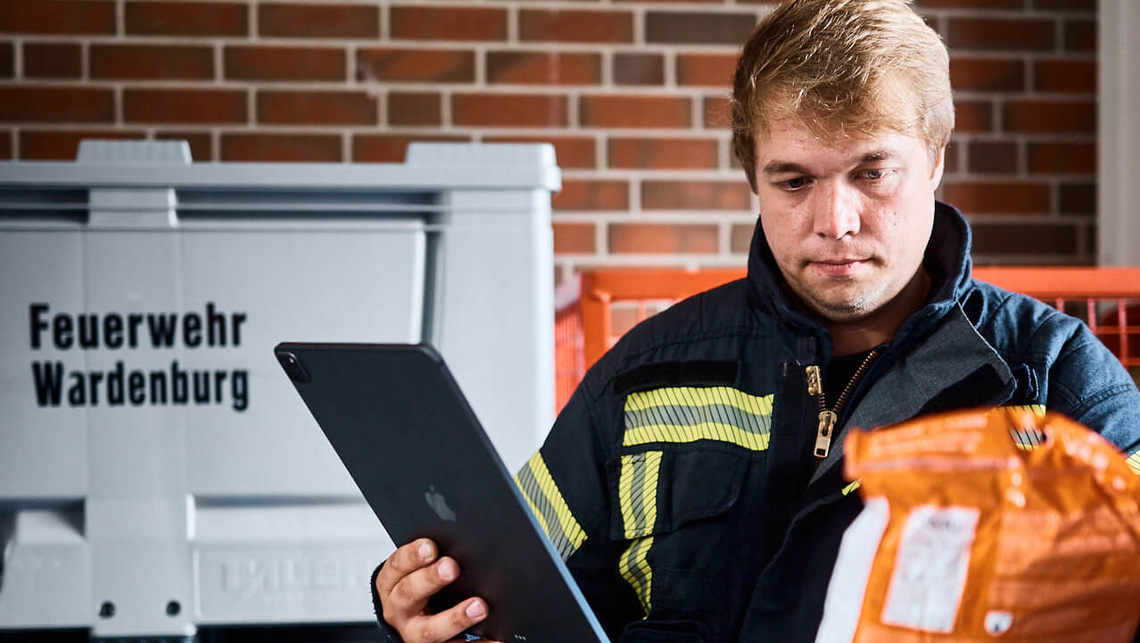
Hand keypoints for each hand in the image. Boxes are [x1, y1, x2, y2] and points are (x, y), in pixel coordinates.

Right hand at [375, 538, 498, 642]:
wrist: (409, 623)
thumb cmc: (415, 589)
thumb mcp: (411, 572)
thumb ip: (428, 558)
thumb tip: (457, 543)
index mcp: (391, 584)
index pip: (397, 567)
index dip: (412, 556)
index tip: (430, 546)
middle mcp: (399, 610)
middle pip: (410, 593)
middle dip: (431, 579)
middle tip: (452, 567)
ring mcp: (414, 633)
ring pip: (430, 629)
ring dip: (456, 617)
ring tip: (479, 606)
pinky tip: (494, 639)